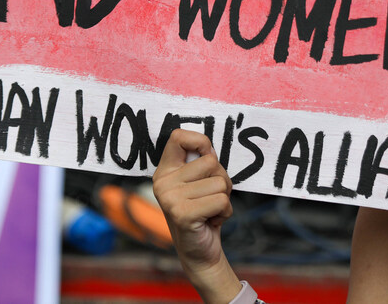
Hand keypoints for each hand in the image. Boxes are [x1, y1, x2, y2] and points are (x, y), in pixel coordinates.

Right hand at [153, 129, 240, 303]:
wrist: (200, 251)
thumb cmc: (204, 210)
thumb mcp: (199, 181)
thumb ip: (201, 161)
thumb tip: (209, 147)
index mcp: (165, 171)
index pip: (178, 136)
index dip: (200, 140)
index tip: (207, 154)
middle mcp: (163, 183)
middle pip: (210, 161)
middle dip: (221, 179)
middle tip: (210, 197)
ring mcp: (170, 199)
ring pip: (220, 182)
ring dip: (224, 198)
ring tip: (210, 209)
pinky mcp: (183, 214)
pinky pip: (222, 200)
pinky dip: (225, 211)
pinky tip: (211, 220)